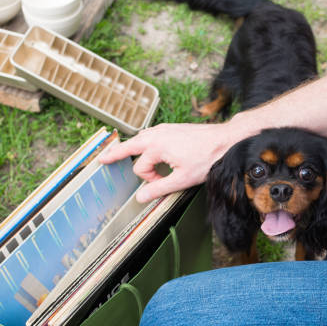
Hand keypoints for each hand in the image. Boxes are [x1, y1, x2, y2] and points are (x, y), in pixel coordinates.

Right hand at [99, 122, 234, 201]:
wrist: (224, 141)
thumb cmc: (206, 159)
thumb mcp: (182, 180)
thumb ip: (158, 189)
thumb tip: (140, 197)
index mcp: (156, 147)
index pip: (140, 169)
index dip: (149, 180)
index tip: (163, 183)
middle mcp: (157, 134)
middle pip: (129, 145)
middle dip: (116, 154)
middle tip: (101, 159)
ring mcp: (164, 129)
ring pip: (140, 138)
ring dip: (133, 148)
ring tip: (121, 154)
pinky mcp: (171, 128)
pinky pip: (150, 134)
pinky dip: (144, 142)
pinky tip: (147, 147)